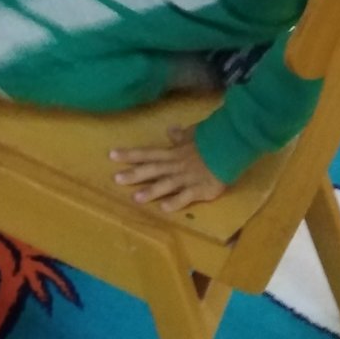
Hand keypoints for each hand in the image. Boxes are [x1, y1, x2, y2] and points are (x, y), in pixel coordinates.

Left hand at [109, 125, 226, 211]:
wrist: (228, 149)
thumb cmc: (210, 143)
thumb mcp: (192, 136)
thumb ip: (179, 136)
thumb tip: (170, 130)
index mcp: (172, 153)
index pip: (147, 153)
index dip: (130, 154)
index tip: (111, 156)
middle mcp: (175, 165)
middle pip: (152, 169)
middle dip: (134, 174)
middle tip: (115, 179)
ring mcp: (186, 178)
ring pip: (165, 184)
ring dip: (151, 191)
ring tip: (135, 198)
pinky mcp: (199, 189)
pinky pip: (186, 196)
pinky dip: (175, 202)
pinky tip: (164, 208)